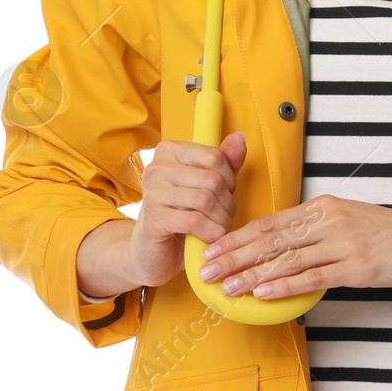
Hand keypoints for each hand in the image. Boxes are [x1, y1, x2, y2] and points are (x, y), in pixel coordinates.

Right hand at [119, 133, 247, 288]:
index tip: (224, 193)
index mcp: (169, 151)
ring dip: (221, 220)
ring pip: (206, 200)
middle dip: (227, 203)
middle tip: (223, 215)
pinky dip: (210, 232)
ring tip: (217, 226)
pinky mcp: (153, 219)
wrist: (152, 252)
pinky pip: (195, 221)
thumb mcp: (208, 185)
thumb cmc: (183, 214)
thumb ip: (225, 162)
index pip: (214, 156)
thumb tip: (239, 138)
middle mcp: (156, 167)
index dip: (229, 178)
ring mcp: (152, 192)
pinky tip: (208, 237)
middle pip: (213, 179)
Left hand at [196, 196, 391, 299]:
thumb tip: (282, 246)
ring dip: (251, 274)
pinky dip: (284, 285)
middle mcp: (327, 221)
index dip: (237, 237)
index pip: (270, 222)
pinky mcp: (356, 267)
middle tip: (206, 268)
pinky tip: (263, 292)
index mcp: (321, 207)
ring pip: (286, 259)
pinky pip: (312, 277)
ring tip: (226, 286)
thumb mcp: (347, 220)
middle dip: (234, 254)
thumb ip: (315, 230)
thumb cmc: (389, 233)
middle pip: (270, 239)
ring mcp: (341, 243)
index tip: (213, 248)